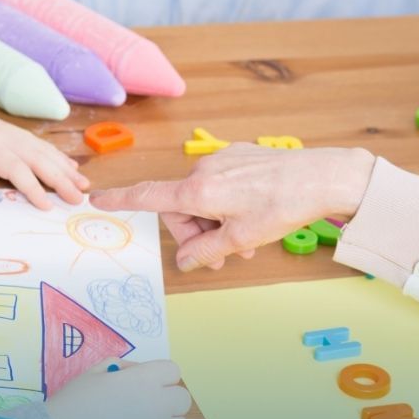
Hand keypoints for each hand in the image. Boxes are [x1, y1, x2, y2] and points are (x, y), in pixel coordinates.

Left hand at [0, 88, 87, 208]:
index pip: (16, 169)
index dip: (33, 187)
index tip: (48, 205)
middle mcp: (5, 137)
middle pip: (39, 159)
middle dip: (61, 179)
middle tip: (78, 198)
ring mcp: (11, 132)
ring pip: (44, 151)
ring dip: (65, 168)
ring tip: (84, 184)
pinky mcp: (12, 132)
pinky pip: (40, 144)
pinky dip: (58, 156)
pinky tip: (70, 166)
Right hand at [48, 360, 191, 418]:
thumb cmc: (75, 402)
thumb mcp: (94, 372)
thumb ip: (122, 367)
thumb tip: (136, 373)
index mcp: (145, 380)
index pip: (173, 371)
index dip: (159, 377)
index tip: (144, 385)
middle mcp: (159, 405)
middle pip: (183, 399)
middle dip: (167, 400)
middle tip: (144, 408)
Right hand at [89, 144, 375, 271]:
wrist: (321, 177)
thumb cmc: (282, 206)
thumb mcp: (241, 239)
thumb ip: (207, 251)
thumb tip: (184, 262)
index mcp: (197, 191)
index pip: (148, 196)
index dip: (121, 199)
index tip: (97, 198)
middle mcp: (204, 171)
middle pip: (180, 209)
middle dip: (196, 235)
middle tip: (224, 258)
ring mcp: (223, 161)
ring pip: (204, 200)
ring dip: (216, 224)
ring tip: (245, 244)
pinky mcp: (240, 157)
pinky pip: (221, 186)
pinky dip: (228, 207)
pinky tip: (254, 218)